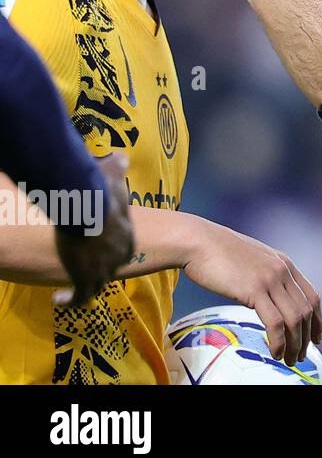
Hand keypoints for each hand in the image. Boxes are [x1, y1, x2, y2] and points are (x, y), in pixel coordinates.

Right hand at [53, 152, 133, 306]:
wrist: (86, 207)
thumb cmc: (98, 189)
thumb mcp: (112, 176)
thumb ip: (118, 168)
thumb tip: (121, 157)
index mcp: (127, 234)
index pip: (122, 247)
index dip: (111, 250)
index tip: (99, 251)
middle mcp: (120, 254)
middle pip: (112, 267)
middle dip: (99, 269)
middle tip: (84, 270)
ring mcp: (104, 268)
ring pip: (96, 284)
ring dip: (84, 288)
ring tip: (69, 291)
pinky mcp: (86, 278)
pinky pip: (80, 296)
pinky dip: (70, 300)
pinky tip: (58, 300)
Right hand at [183, 222, 321, 364]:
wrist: (198, 242)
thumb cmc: (217, 252)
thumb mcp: (252, 260)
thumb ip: (265, 275)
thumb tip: (267, 296)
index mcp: (284, 264)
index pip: (312, 296)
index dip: (318, 320)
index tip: (317, 337)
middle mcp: (283, 271)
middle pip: (307, 311)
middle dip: (307, 337)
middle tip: (301, 356)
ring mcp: (271, 280)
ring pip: (295, 319)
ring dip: (295, 344)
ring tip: (289, 359)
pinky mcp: (254, 290)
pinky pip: (275, 323)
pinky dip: (279, 341)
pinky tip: (275, 352)